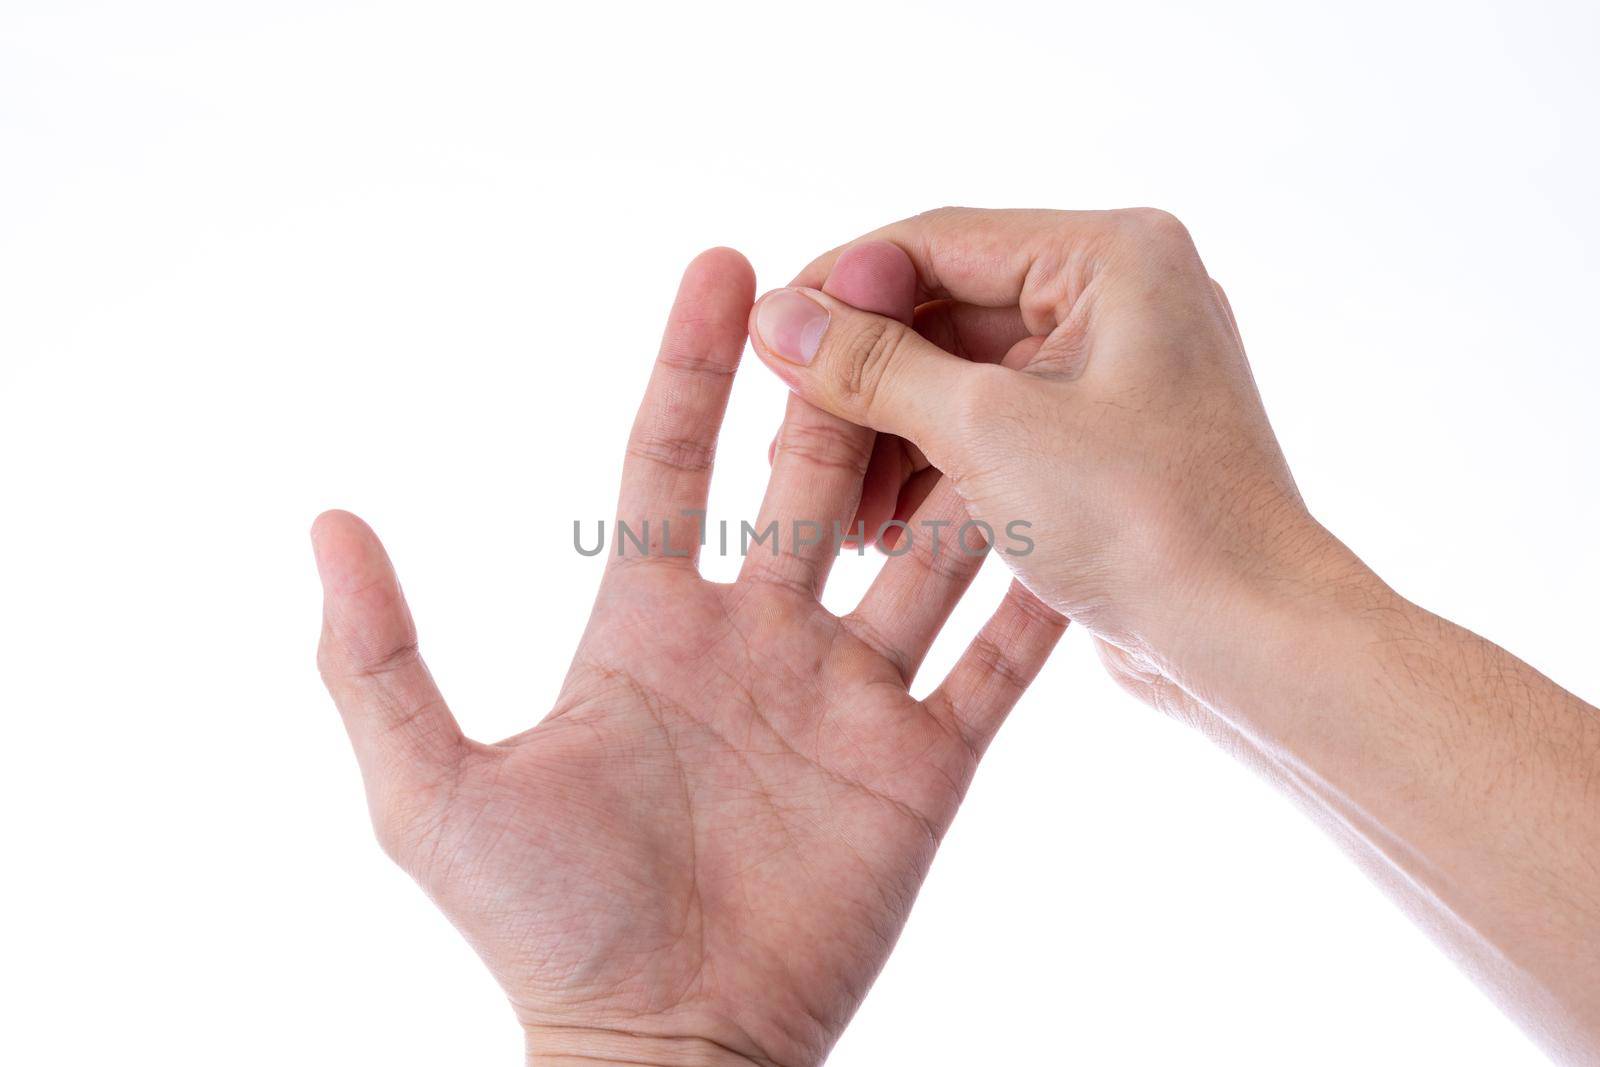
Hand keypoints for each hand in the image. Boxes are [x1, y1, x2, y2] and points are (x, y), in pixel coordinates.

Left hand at [312, 247, 1064, 1065]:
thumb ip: (375, 662)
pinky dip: (1038, 603)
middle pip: (811, 483)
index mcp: (649, 627)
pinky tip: (1077, 527)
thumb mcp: (432, 793)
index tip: (724, 266)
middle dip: (840, 388)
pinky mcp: (924, 764)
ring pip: (923, 556)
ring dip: (958, 473)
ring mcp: (848, 698)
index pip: (671, 467)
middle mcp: (757, 640)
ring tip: (998, 379)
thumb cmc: (541, 930)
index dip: (693, 368)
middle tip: (876, 283)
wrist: (665, 1050)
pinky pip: (995, 668)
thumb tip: (328, 523)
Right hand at [750, 208, 1343, 717]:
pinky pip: (994, 428)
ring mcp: (1113, 372)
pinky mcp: (1103, 441)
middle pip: (944, 312)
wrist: (1252, 642)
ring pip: (961, 378)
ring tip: (840, 510)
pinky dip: (936, 467)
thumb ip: (872, 366)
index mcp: (1113, 257)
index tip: (766, 340)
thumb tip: (772, 315)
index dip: (839, 290)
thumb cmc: (1147, 523)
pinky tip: (886, 527)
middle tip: (791, 439)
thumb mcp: (986, 432)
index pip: (937, 242)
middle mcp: (1119, 298)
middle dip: (863, 382)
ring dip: (891, 435)